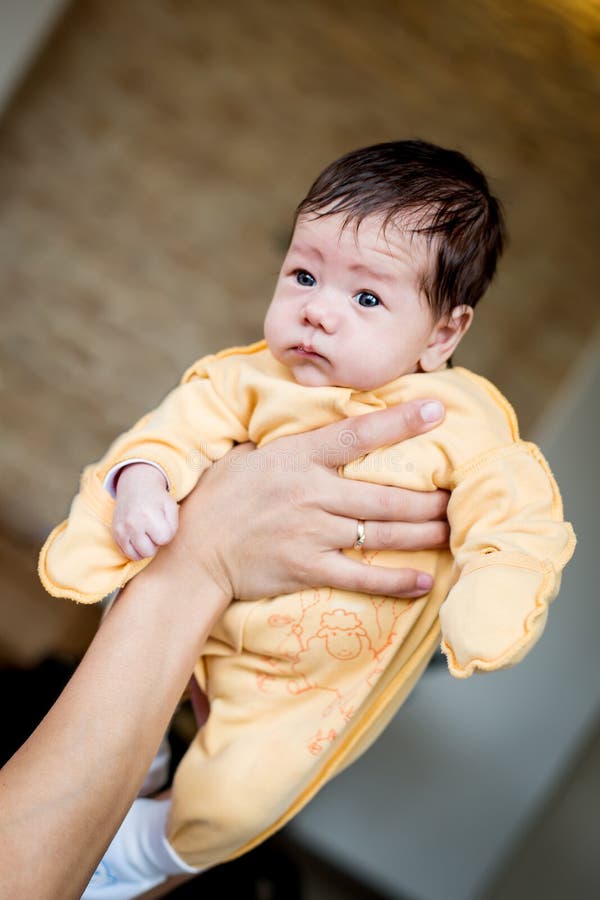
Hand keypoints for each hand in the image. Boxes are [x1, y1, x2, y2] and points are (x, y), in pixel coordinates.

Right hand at [112, 463, 178, 559]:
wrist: (135, 486)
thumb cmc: (156, 499)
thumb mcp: (171, 507)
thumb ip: (172, 527)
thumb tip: (162, 542)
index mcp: (148, 515)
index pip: (164, 539)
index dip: (167, 533)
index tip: (163, 523)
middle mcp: (132, 524)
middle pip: (149, 551)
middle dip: (155, 543)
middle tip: (154, 529)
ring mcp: (121, 530)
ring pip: (136, 556)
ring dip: (144, 548)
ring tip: (146, 534)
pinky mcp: (114, 534)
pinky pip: (126, 553)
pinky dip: (134, 549)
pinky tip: (138, 536)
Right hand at [158, 399, 447, 601]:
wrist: (191, 553)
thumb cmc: (216, 499)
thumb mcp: (246, 455)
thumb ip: (286, 444)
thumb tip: (315, 428)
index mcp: (297, 457)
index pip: (357, 434)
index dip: (401, 422)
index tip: (438, 410)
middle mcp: (310, 493)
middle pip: (386, 496)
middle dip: (429, 498)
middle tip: (458, 496)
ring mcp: (310, 533)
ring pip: (381, 534)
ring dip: (423, 533)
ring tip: (452, 529)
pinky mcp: (307, 568)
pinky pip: (361, 576)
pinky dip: (396, 581)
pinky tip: (424, 580)